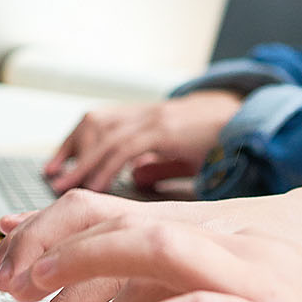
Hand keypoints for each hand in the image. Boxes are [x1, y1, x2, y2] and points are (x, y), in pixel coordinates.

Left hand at [26, 218, 301, 301]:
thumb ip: (210, 301)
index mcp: (234, 239)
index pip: (131, 213)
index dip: (64, 226)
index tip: (15, 253)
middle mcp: (237, 245)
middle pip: (124, 223)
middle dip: (54, 249)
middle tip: (7, 285)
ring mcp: (254, 278)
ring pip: (147, 251)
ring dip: (82, 281)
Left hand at [44, 90, 241, 192]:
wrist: (251, 120)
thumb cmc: (219, 139)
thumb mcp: (183, 154)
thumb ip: (157, 165)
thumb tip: (133, 178)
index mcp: (147, 118)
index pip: (97, 123)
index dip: (71, 144)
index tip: (53, 165)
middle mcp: (146, 114)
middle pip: (94, 124)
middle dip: (69, 151)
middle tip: (51, 177)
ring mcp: (155, 119)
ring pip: (105, 135)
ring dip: (81, 162)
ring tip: (64, 187)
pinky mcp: (167, 130)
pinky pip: (127, 147)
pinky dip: (106, 166)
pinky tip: (95, 186)